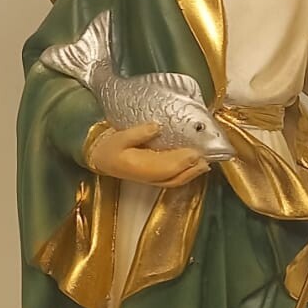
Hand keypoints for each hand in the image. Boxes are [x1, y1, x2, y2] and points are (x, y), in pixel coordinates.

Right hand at [89, 123, 208, 186]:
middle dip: (191, 168)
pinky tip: (195, 167)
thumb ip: (137, 133)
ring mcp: (152, 179)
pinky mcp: (154, 178)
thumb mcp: (118, 137)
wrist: (100, 160)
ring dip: (192, 173)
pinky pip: (173, 179)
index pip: (165, 167)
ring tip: (205, 163)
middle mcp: (148, 177)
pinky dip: (186, 174)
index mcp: (138, 167)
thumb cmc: (109, 148)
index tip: (195, 152)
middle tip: (207, 157)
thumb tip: (156, 127)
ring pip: (176, 180)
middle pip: (174, 175)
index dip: (181, 161)